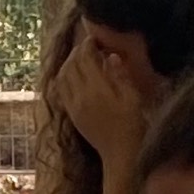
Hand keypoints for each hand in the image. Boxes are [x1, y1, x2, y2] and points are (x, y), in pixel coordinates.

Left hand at [51, 36, 152, 164]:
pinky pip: (60, 90)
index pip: (85, 59)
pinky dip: (64, 77)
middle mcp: (81, 97)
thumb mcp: (133, 98)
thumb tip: (110, 56)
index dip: (88, 45)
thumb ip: (120, 76)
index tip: (96, 39)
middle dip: (77, 51)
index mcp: (98, 90)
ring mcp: (74, 106)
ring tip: (80, 58)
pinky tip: (74, 75)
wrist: (120, 154)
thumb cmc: (133, 126)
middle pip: (71, 65)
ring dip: (68, 63)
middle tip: (88, 46)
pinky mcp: (72, 114)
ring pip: (62, 76)